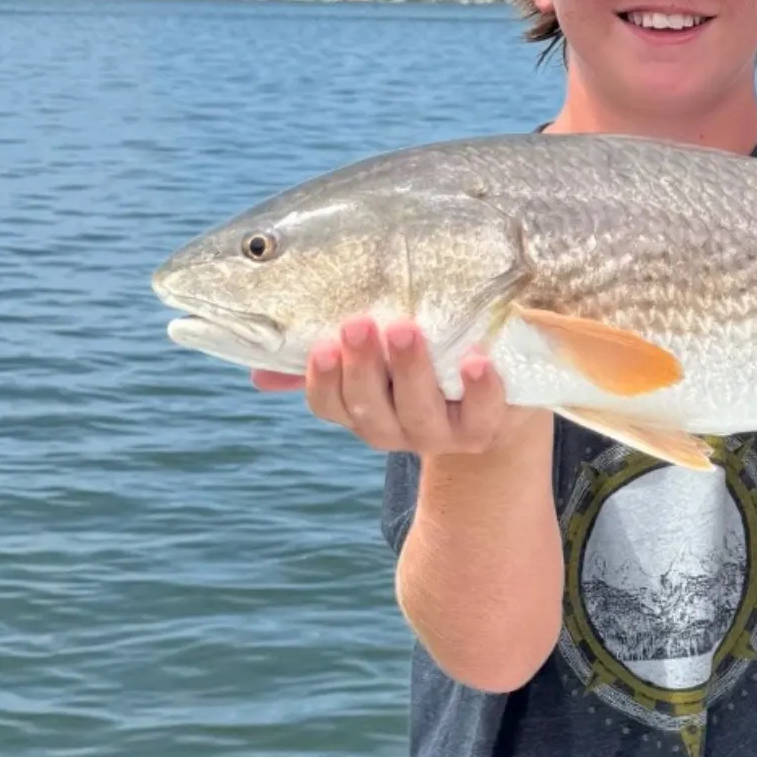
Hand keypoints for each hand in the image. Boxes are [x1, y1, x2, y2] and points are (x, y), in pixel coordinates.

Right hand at [250, 317, 544, 456]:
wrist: (500, 400)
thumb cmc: (429, 362)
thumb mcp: (380, 357)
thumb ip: (330, 355)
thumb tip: (255, 372)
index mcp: (364, 410)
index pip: (330, 404)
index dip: (324, 379)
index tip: (324, 345)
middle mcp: (397, 428)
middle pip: (369, 407)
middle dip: (363, 367)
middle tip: (361, 323)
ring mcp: (441, 433)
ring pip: (417, 411)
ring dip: (410, 370)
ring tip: (406, 329)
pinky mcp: (486, 426)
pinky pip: (482, 412)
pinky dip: (478, 389)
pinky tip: (476, 361)